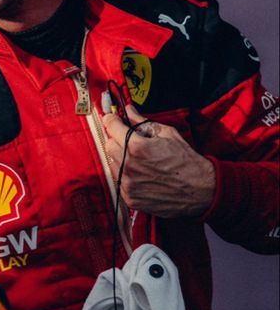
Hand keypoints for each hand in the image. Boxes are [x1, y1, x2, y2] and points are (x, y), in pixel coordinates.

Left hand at [101, 105, 215, 217]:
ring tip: (141, 160)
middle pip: (108, 145)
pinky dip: (126, 176)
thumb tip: (129, 111)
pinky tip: (142, 174)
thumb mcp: (167, 134)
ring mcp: (128, 184)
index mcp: (137, 147)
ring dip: (121, 159)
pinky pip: (119, 181)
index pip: (111, 126)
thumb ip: (143, 122)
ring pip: (112, 163)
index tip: (113, 118)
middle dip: (117, 139)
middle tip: (131, 141)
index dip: (112, 120)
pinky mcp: (130, 198)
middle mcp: (129, 166)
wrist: (200, 190)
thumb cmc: (186, 161)